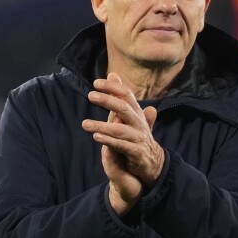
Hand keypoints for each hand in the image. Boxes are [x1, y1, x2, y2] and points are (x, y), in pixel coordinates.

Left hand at [83, 72, 163, 188]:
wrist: (153, 162)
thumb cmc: (137, 135)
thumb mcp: (131, 115)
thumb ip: (121, 96)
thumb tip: (113, 75)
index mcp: (137, 112)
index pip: (126, 95)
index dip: (112, 88)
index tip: (96, 83)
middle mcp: (139, 123)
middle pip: (123, 108)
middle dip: (107, 101)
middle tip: (90, 96)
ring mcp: (138, 138)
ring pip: (119, 129)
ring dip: (101, 126)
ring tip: (84, 124)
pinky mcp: (136, 153)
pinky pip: (120, 145)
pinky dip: (108, 141)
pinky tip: (96, 136)